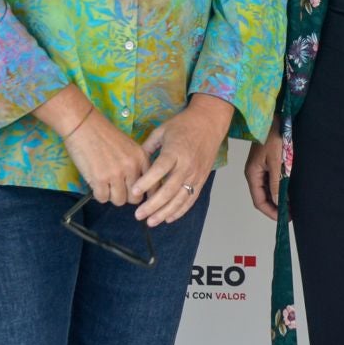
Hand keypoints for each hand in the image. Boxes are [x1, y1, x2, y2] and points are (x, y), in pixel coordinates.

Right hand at [60, 109, 149, 206]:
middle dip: (125, 196)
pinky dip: (98, 194)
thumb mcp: (128, 146)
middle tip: (116, 188)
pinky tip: (96, 183)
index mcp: (141, 157)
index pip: (152, 186)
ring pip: (119, 200)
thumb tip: (137, 188)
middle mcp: (131, 166)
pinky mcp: (99, 179)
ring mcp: (115, 173)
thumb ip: (136, 164)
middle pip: (134, 198)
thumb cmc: (104, 134)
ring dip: (111, 196)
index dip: (144, 194)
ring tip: (105, 184)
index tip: (137, 196)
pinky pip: (102, 198)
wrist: (83, 124)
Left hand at [133, 94, 233, 225]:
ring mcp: (195, 175)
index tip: (134, 191)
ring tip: (151, 221)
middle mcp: (186, 165)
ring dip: (164, 212)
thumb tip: (135, 162)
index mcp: (175, 151)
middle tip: (138, 215)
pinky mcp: (201, 180)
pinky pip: (191, 199)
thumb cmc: (183, 125)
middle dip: (153, 205)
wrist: (209, 123)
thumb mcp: (162, 130)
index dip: (147, 182)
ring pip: (180, 199)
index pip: (160, 169)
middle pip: (169, 190)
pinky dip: (180, 211)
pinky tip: (168, 218)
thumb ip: (148, 147)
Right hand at [244, 124, 283, 221]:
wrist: (273, 117)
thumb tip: (278, 203)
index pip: (259, 201)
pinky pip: (272, 180)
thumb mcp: (276, 162)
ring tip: (292, 204)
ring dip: (279, 198)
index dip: (271, 212)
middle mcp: (254, 174)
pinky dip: (280, 188)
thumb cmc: (273, 136)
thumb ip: (276, 183)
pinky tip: (290, 190)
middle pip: (263, 197)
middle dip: (276, 207)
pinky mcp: (267, 163)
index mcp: (252, 174)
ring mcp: (260, 168)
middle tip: (291, 213)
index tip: (284, 218)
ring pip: (268, 190)